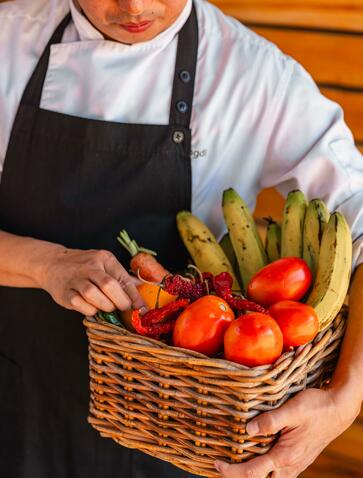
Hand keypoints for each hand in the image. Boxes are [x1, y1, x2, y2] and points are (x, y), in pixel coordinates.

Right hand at [39, 247, 145, 315]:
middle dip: (120, 301)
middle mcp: (90, 266)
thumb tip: (144, 289)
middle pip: (109, 285)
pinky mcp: (65, 292)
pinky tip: (93, 308)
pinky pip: (80, 304)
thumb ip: (122, 277)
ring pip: (93, 295)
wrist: (53, 264)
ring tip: (108, 308)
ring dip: (105, 306)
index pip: (123, 278)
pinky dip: (90, 310)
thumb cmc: (85, 267)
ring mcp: (75, 279)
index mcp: (104, 258)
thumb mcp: (104, 265)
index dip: (134, 296)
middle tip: (124, 308)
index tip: (142, 308)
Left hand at [215, 387, 359, 477]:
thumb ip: (271, 420)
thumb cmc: (316, 407)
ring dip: (252, 475)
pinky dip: (264, 470)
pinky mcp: (298, 460)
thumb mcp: (293, 409)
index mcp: (285, 455)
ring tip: (236, 464)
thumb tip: (248, 429)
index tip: (217, 463)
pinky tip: (258, 458)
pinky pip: (278, 473)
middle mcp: (290, 465)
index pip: (252, 472)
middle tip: (222, 466)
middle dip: (239, 477)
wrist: (338, 409)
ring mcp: (295, 464)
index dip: (231, 471)